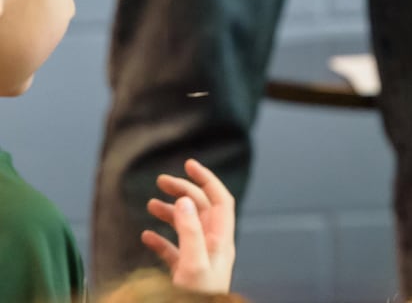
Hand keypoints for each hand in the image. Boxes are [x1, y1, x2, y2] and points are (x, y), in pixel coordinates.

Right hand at [141, 159, 236, 293]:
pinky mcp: (185, 274)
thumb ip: (190, 230)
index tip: (189, 164)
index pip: (221, 201)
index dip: (207, 180)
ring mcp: (199, 260)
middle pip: (202, 210)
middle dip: (183, 191)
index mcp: (221, 241)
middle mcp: (213, 247)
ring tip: (149, 205)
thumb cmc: (197, 298)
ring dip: (170, 213)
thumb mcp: (194, 263)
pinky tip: (146, 236)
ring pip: (186, 228)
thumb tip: (185, 200)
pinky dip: (161, 240)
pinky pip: (174, 251)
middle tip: (161, 180)